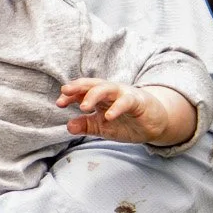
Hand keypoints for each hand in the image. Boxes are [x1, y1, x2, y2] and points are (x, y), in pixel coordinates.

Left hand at [58, 77, 195, 146]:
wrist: (153, 124)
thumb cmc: (126, 122)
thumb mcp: (102, 127)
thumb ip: (86, 126)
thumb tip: (68, 126)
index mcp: (99, 97)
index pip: (81, 92)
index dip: (69, 96)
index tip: (59, 103)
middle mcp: (109, 92)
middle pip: (92, 84)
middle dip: (78, 87)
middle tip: (65, 93)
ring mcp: (123, 94)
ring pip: (107, 88)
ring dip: (94, 96)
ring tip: (83, 107)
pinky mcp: (137, 101)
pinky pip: (126, 102)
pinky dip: (117, 108)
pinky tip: (108, 117)